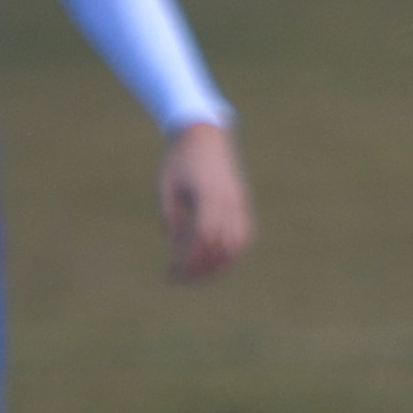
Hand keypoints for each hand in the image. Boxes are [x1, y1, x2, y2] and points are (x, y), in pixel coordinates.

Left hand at [159, 121, 252, 281]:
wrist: (203, 133)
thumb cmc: (179, 158)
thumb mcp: (167, 186)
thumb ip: (171, 216)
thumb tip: (175, 247)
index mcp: (208, 195)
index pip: (203, 239)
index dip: (190, 261)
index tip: (173, 273)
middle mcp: (228, 201)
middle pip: (221, 247)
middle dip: (201, 269)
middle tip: (180, 279)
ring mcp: (239, 202)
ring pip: (237, 245)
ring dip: (219, 265)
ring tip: (198, 275)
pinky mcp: (242, 203)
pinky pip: (245, 235)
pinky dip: (233, 253)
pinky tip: (215, 262)